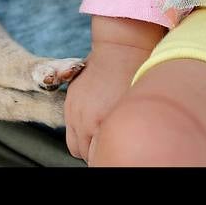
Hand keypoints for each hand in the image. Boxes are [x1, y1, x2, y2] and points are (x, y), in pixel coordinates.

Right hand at [65, 17, 164, 161]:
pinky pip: (70, 124)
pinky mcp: (70, 98)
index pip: (95, 156)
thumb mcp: (134, 108)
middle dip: (93, 152)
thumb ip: (121, 129)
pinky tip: (95, 118)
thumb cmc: (135, 75)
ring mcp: (73, 108)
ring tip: (100, 134)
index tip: (114, 152)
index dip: (104, 154)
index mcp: (98, 122)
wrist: (122, 48)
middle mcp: (82, 118)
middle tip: (108, 145)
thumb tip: (124, 146)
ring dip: (84, 142)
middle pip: (81, 152)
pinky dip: (80, 127)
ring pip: (73, 141)